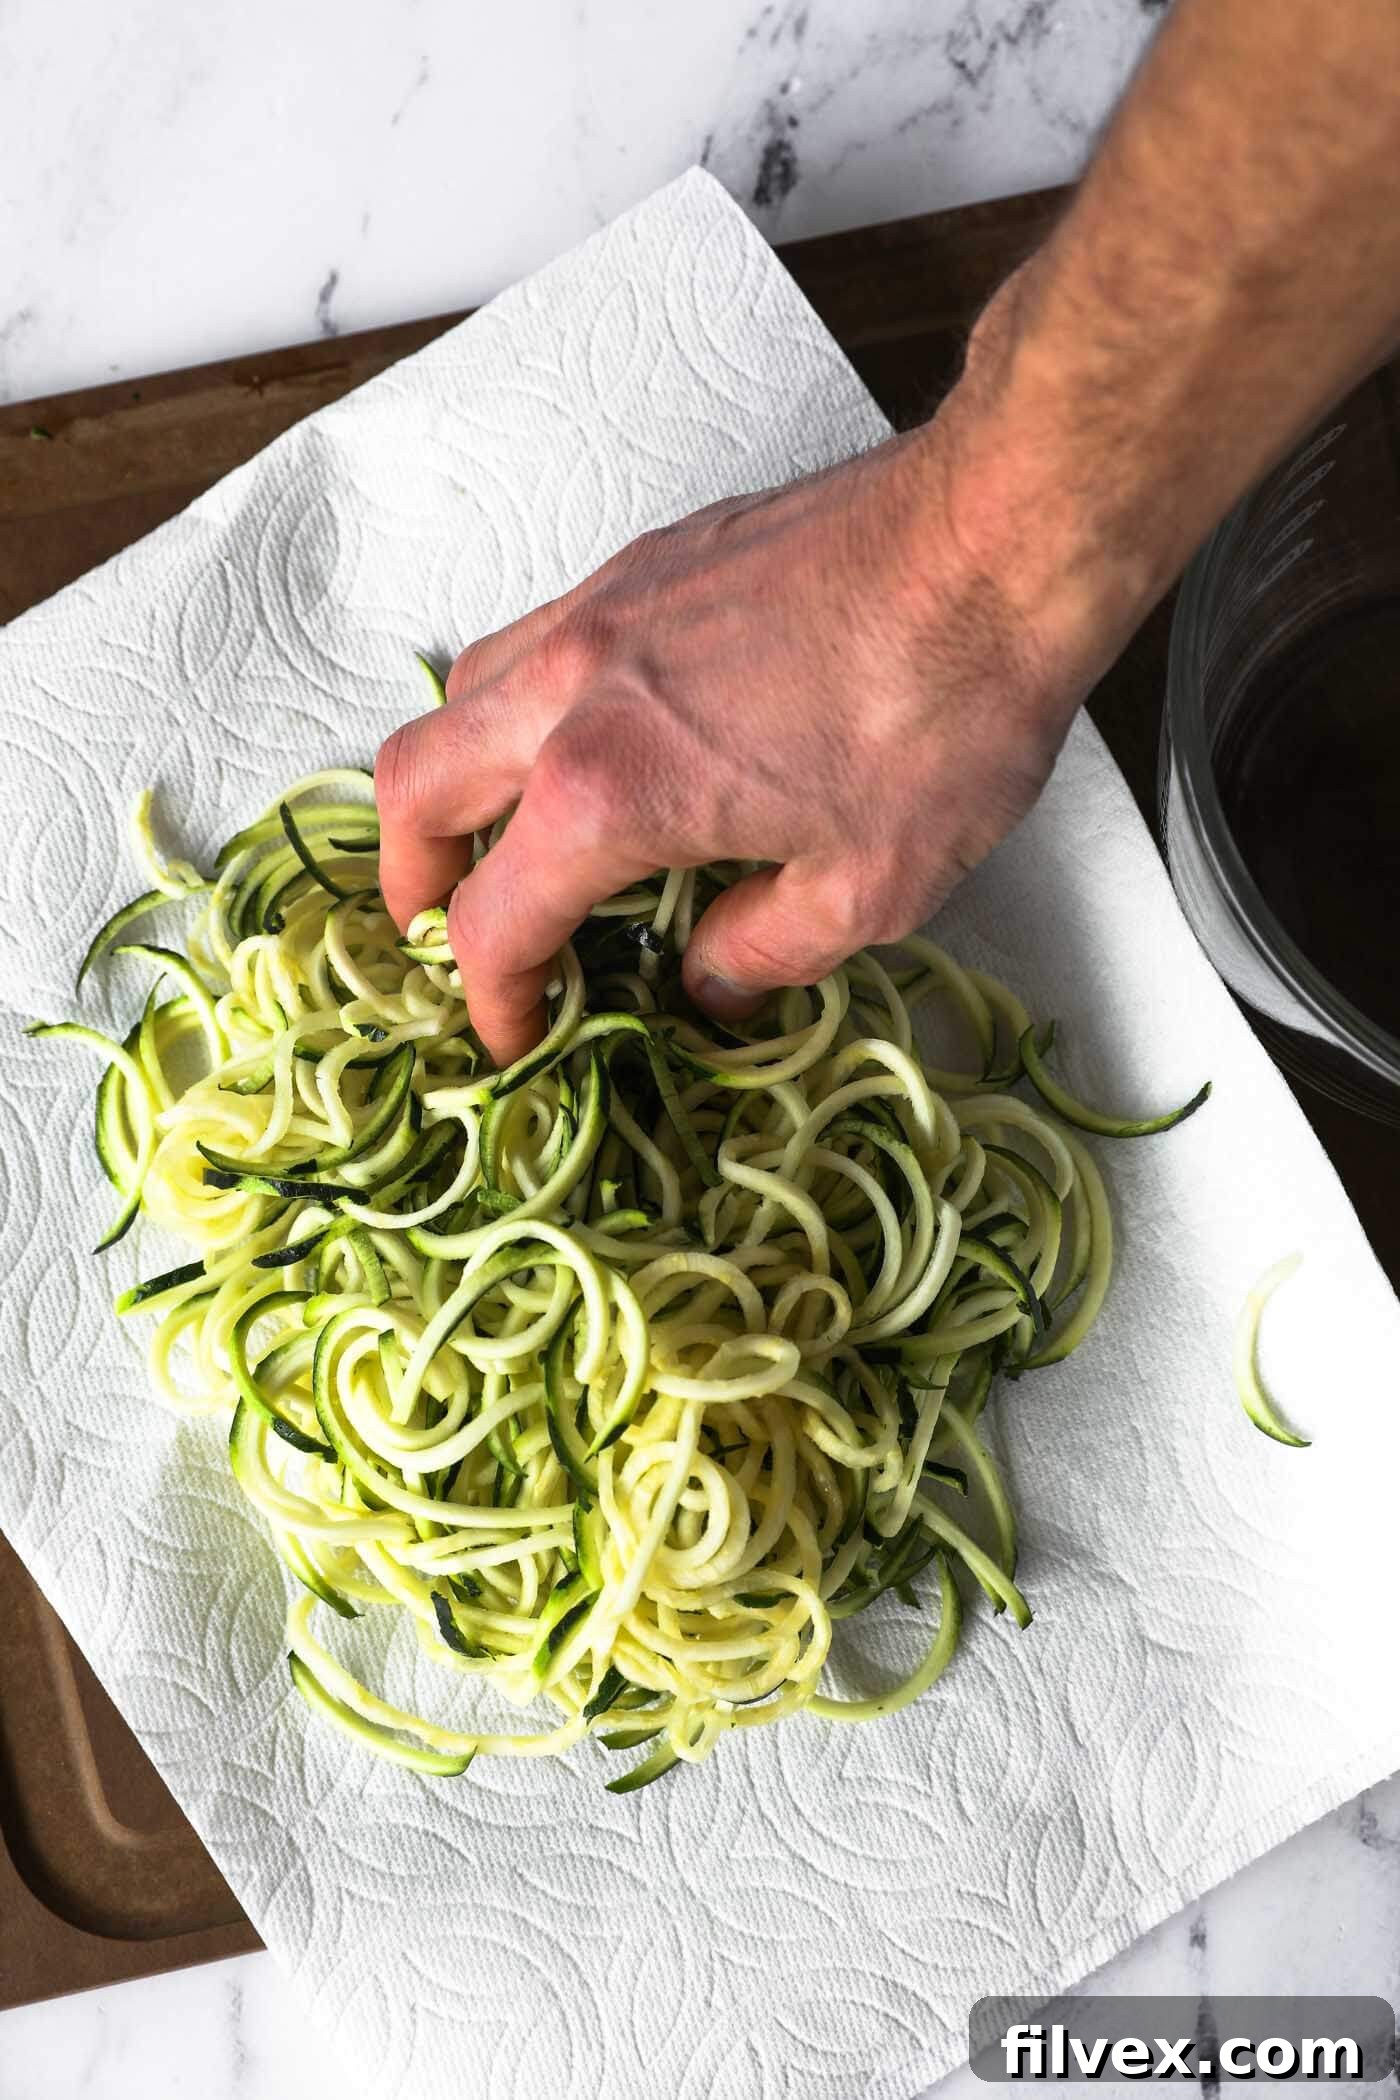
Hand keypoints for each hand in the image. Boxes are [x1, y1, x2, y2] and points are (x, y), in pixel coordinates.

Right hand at [375, 350, 1121, 1067]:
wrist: (1001, 535)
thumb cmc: (946, 712)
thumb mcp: (868, 889)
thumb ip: (762, 951)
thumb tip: (708, 975)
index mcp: (607, 791)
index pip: (494, 919)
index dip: (493, 998)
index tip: (518, 1030)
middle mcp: (569, 690)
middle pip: (415, 786)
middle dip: (411, 876)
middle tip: (442, 926)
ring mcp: (599, 610)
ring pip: (458, 696)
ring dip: (452, 779)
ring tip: (499, 830)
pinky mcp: (646, 562)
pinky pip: (530, 639)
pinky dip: (515, 705)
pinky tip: (586, 737)